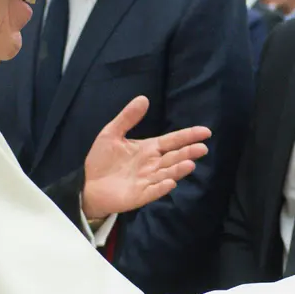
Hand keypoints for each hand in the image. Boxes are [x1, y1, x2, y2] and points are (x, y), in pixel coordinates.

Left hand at [81, 96, 210, 220]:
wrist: (88, 184)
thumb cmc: (102, 160)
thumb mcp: (111, 133)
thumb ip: (127, 118)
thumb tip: (144, 98)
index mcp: (149, 149)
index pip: (172, 141)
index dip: (188, 136)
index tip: (205, 132)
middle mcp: (152, 165)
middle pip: (174, 157)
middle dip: (188, 153)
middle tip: (202, 148)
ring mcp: (147, 181)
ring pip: (167, 173)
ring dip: (178, 170)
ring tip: (190, 164)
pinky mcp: (139, 195)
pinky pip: (153, 191)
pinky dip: (161, 187)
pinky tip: (170, 182)